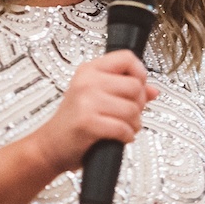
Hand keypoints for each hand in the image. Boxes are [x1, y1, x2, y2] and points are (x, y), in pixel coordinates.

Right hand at [27, 50, 158, 173]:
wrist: (51, 145)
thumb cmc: (74, 122)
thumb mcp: (97, 98)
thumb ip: (126, 91)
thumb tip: (153, 90)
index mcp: (90, 70)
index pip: (126, 58)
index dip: (139, 73)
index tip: (138, 87)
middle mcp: (87, 82)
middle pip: (135, 86)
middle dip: (138, 105)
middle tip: (127, 114)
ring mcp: (86, 101)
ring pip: (132, 109)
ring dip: (134, 124)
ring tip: (121, 127)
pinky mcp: (88, 122)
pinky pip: (123, 128)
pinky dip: (126, 136)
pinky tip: (118, 137)